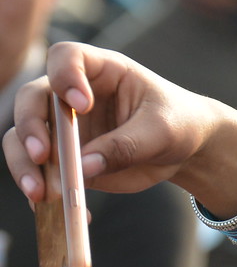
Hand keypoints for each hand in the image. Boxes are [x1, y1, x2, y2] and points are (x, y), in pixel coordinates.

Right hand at [3, 42, 236, 208]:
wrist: (185, 149)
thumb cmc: (178, 124)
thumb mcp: (162, 131)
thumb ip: (126, 146)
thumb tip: (84, 168)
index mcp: (102, 71)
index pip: (66, 57)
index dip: (65, 76)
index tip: (83, 105)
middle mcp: (71, 96)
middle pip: (31, 100)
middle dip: (31, 128)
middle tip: (43, 156)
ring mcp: (63, 127)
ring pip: (22, 138)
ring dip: (24, 165)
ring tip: (41, 193)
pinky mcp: (63, 158)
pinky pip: (39, 172)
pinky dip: (43, 191)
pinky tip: (61, 210)